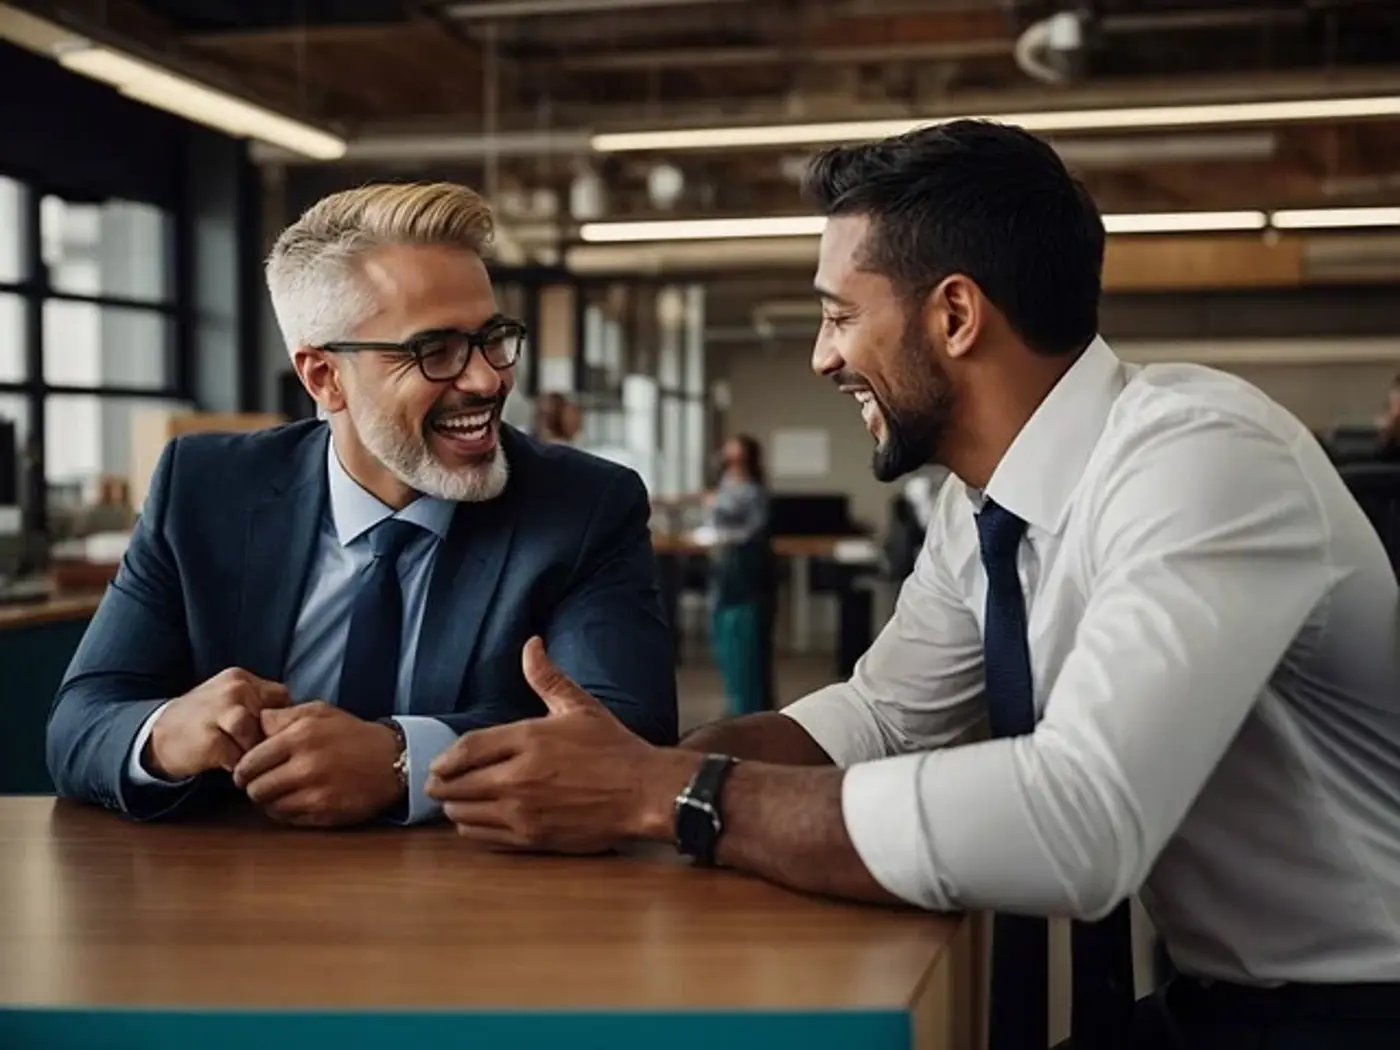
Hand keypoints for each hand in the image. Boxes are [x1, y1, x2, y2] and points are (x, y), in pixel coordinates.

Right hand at [146, 668, 290, 779]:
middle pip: (271, 717)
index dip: (280, 718)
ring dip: (254, 751)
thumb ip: (259, 703)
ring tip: (247, 759)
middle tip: (263, 751)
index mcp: (241, 678)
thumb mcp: (230, 700)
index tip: (275, 734)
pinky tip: (230, 766)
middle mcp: (233, 690)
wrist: (160, 735)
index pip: (280, 696)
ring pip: (255, 735)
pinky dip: (238, 765)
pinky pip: (238, 756)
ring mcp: (219, 712)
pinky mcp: (210, 739)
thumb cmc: (205, 720)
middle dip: (269, 737)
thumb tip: (296, 722)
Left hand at [231, 702, 403, 827]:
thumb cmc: (352, 734)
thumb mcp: (319, 711)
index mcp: (300, 736)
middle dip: (255, 786)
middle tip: (263, 782)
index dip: (243, 769)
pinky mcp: (325, 812)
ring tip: (281, 791)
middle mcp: (306, 765)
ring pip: (269, 807)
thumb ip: (282, 716)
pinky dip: (287, 811)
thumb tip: (252, 725)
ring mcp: (316, 792)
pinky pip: (289, 818)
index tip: (248, 771)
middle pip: (255, 788)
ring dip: (270, 801)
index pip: (249, 762)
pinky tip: (298, 799)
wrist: (393, 759)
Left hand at [426, 636, 692, 852]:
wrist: (644, 793)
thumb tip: (531, 644)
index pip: (466, 749)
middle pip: (455, 785)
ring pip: (463, 814)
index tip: (439, 763)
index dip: (445, 758)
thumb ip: (547, 677)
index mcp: (529, 739)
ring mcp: (523, 811)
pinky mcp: (532, 838)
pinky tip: (479, 820)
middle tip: (441, 782)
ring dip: (456, 807)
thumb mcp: (580, 706)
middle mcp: (519, 777)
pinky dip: (472, 829)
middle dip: (442, 784)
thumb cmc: (614, 748)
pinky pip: (483, 837)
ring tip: (460, 800)